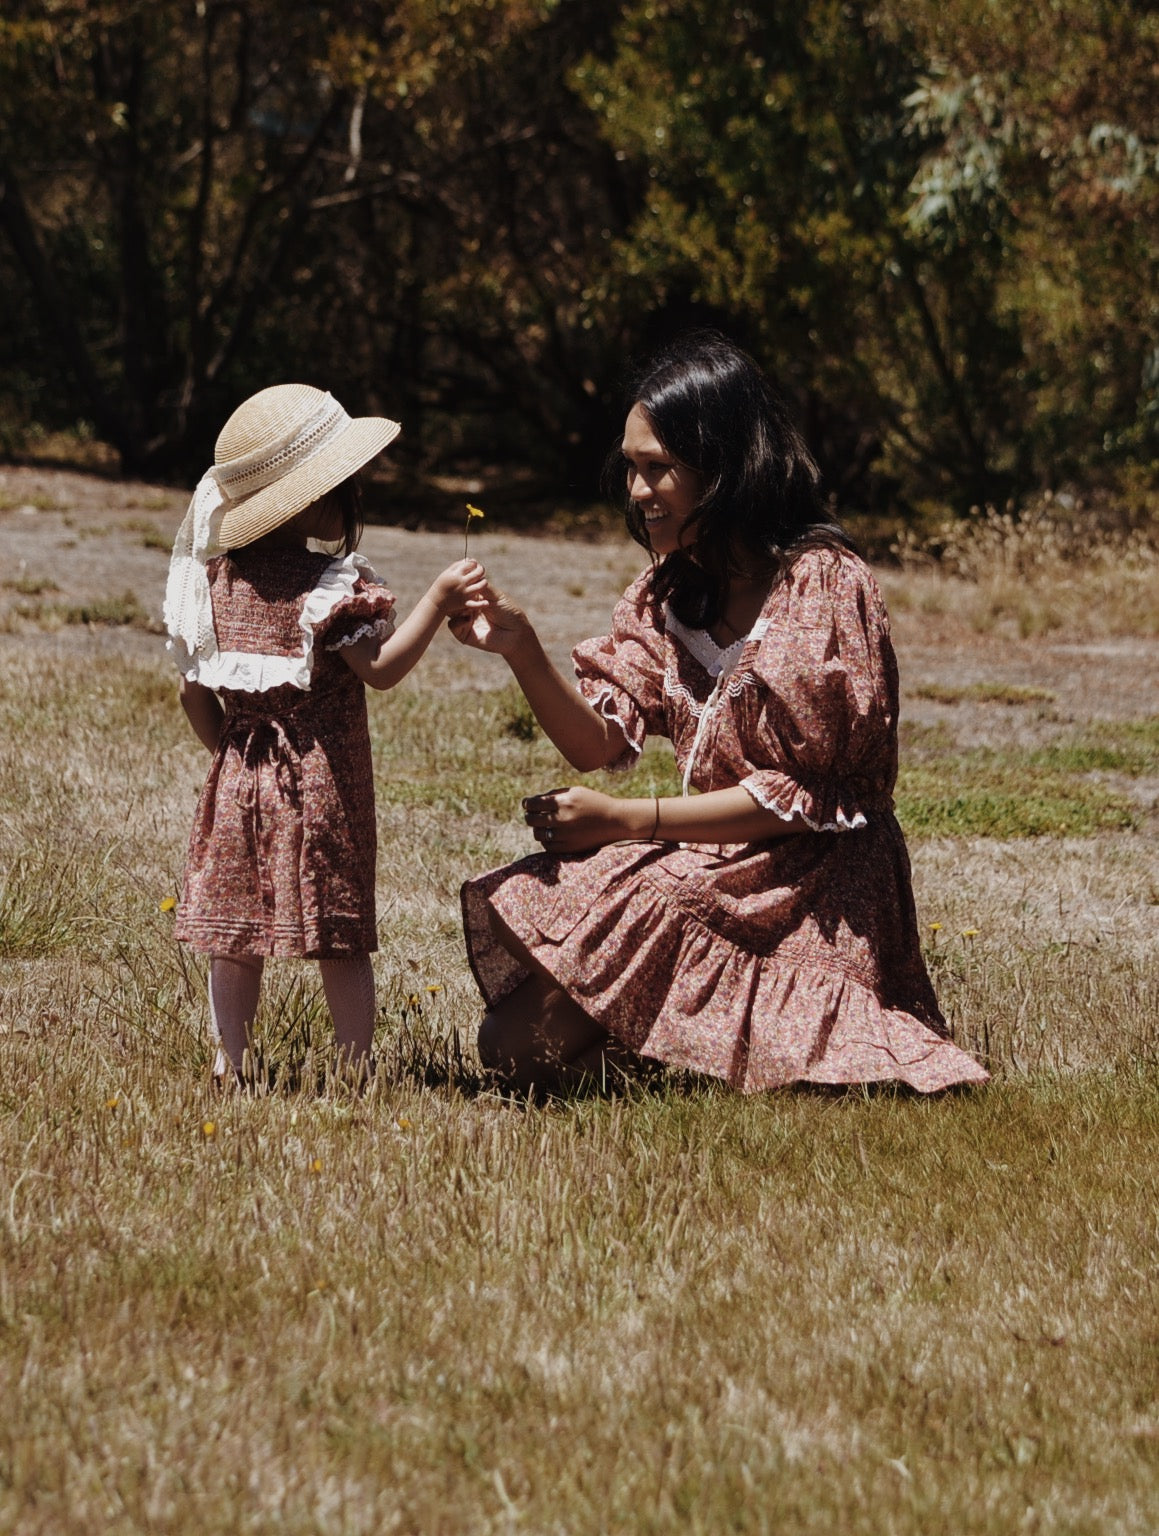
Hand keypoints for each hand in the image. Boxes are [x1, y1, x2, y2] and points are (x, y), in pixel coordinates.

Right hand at [429, 559, 487, 617]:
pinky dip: (482, 603)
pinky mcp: (465, 603)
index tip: (474, 564)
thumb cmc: (441, 585)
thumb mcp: (447, 573)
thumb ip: (458, 565)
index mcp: (456, 574)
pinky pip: (476, 604)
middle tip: (480, 570)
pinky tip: (486, 601)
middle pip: (478, 573)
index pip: (471, 564)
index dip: (474, 563)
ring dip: (484, 582)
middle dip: (481, 570)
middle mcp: (461, 582)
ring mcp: (464, 593)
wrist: (435, 602)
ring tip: (482, 581)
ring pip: (481, 585)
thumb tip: (469, 560)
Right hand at [448, 583, 534, 657]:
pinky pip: (453, 626)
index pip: (461, 589)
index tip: (457, 580)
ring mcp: (466, 621)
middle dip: (452, 596)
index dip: (458, 585)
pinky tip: (469, 618)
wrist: (516, 634)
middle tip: (455, 593)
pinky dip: (458, 620)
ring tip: (466, 607)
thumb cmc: (510, 612)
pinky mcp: (465, 634)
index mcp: (476, 598)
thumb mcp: (495, 595)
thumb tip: (469, 573)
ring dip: (455, 607)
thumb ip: (481, 586)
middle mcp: (469, 608)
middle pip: (453, 601)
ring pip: (450, 612)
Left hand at [521, 786, 645, 853]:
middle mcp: (563, 819)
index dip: (527, 804)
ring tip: (543, 825)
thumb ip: (554, 795)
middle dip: (529, 816)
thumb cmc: (595, 802)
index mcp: (564, 802)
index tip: (527, 804)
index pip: (534, 804)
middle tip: (532, 815)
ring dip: (537, 829)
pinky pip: (547, 846)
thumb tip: (532, 801)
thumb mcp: (576, 791)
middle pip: (532, 820)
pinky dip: (546, 840)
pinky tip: (551, 835)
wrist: (615, 821)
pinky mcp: (569, 847)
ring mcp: (565, 835)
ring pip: (538, 834)